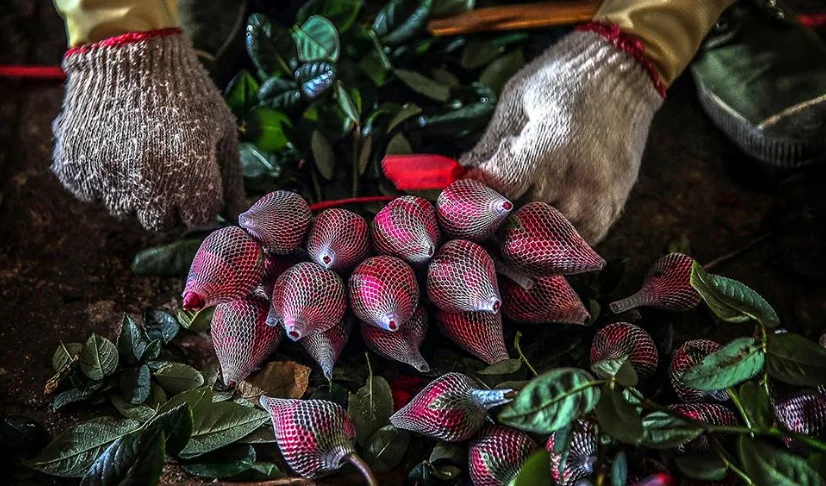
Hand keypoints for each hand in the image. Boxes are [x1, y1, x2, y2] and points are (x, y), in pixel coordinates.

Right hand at [52, 30, 243, 230]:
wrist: (130, 53)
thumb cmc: (186, 92)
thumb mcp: (221, 128)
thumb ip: (231, 177)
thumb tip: (238, 215)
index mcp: (190, 173)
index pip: (199, 217)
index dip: (201, 201)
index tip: (197, 184)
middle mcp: (148, 182)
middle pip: (160, 224)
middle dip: (168, 206)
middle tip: (168, 175)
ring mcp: (109, 175)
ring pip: (124, 211)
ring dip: (134, 194)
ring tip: (140, 158)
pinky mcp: (76, 164)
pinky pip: (90, 193)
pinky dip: (101, 179)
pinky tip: (114, 152)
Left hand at [461, 29, 663, 243]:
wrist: (623, 73)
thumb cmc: (561, 80)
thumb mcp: (516, 102)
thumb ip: (490, 146)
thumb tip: (461, 177)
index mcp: (545, 153)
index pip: (494, 196)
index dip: (472, 197)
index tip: (463, 192)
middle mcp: (574, 185)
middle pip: (516, 227)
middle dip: (493, 221)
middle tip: (481, 211)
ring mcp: (595, 202)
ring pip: (546, 245)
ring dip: (523, 237)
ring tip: (509, 220)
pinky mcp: (610, 210)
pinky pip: (575, 246)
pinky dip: (554, 241)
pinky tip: (539, 225)